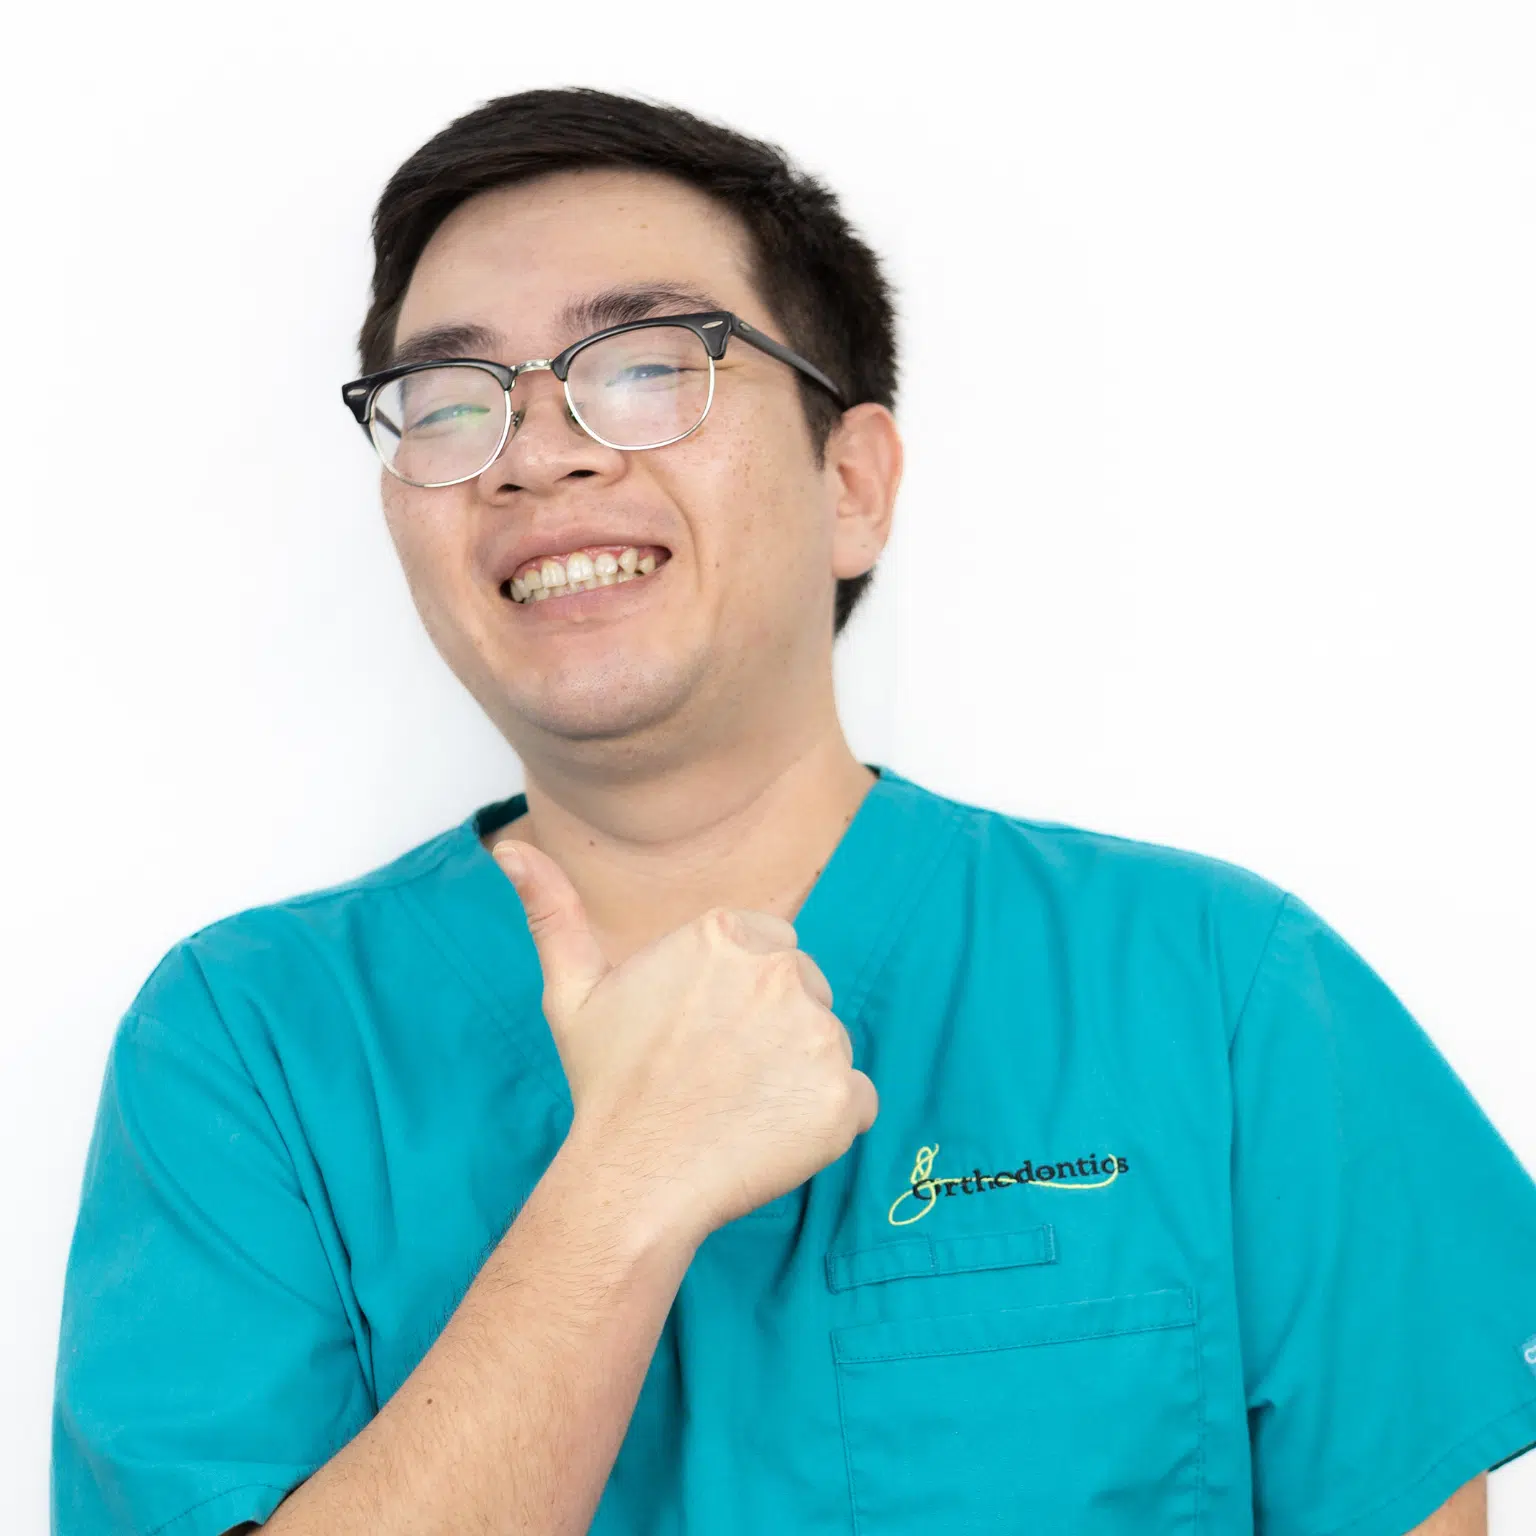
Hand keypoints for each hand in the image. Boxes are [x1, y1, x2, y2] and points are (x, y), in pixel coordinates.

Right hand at [492, 839, 878, 1237]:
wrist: (632, 1178)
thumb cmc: (606, 1085)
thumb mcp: (572, 991)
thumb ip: (553, 912)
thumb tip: (508, 848)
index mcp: (723, 933)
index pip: (771, 945)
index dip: (739, 993)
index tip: (704, 1031)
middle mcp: (778, 971)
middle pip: (804, 989)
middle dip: (773, 1027)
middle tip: (718, 1072)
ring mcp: (816, 1034)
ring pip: (827, 1044)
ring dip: (797, 1073)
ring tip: (738, 1105)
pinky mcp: (840, 1095)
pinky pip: (855, 1100)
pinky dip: (825, 1121)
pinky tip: (771, 1136)